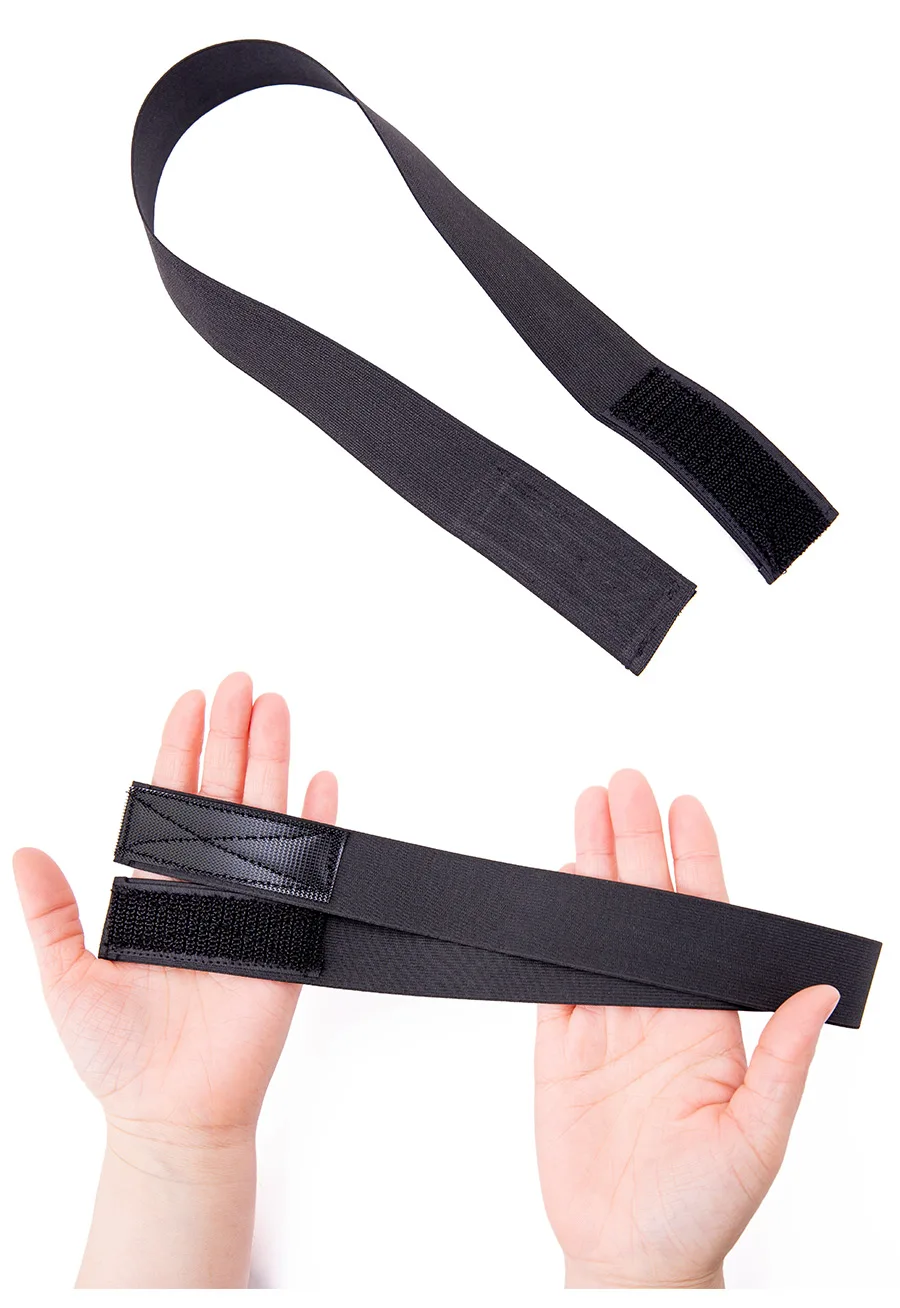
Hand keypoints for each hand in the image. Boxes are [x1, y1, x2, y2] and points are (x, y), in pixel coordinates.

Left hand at [13, 671, 335, 1150]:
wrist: (171, 1111)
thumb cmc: (116, 1053)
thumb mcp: (66, 976)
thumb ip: (49, 912)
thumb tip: (21, 851)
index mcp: (159, 884)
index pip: (173, 798)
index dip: (181, 747)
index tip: (189, 699)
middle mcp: (209, 883)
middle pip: (226, 790)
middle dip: (233, 734)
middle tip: (242, 682)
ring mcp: (252, 901)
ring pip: (266, 813)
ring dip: (273, 759)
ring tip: (277, 707)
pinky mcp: (286, 931)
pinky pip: (306, 867)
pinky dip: (316, 822)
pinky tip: (322, 781)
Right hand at [534, 771, 837, 1289]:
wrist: (630, 1255)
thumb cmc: (701, 1207)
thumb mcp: (758, 1135)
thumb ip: (784, 1058)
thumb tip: (820, 991)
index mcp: (708, 1019)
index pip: (703, 920)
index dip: (694, 860)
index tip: (686, 807)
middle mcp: (659, 1007)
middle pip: (644, 906)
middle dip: (634, 840)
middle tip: (623, 783)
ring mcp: (607, 1022)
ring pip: (597, 926)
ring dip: (591, 868)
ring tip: (585, 810)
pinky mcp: (562, 1045)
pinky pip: (556, 975)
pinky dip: (553, 929)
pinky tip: (557, 888)